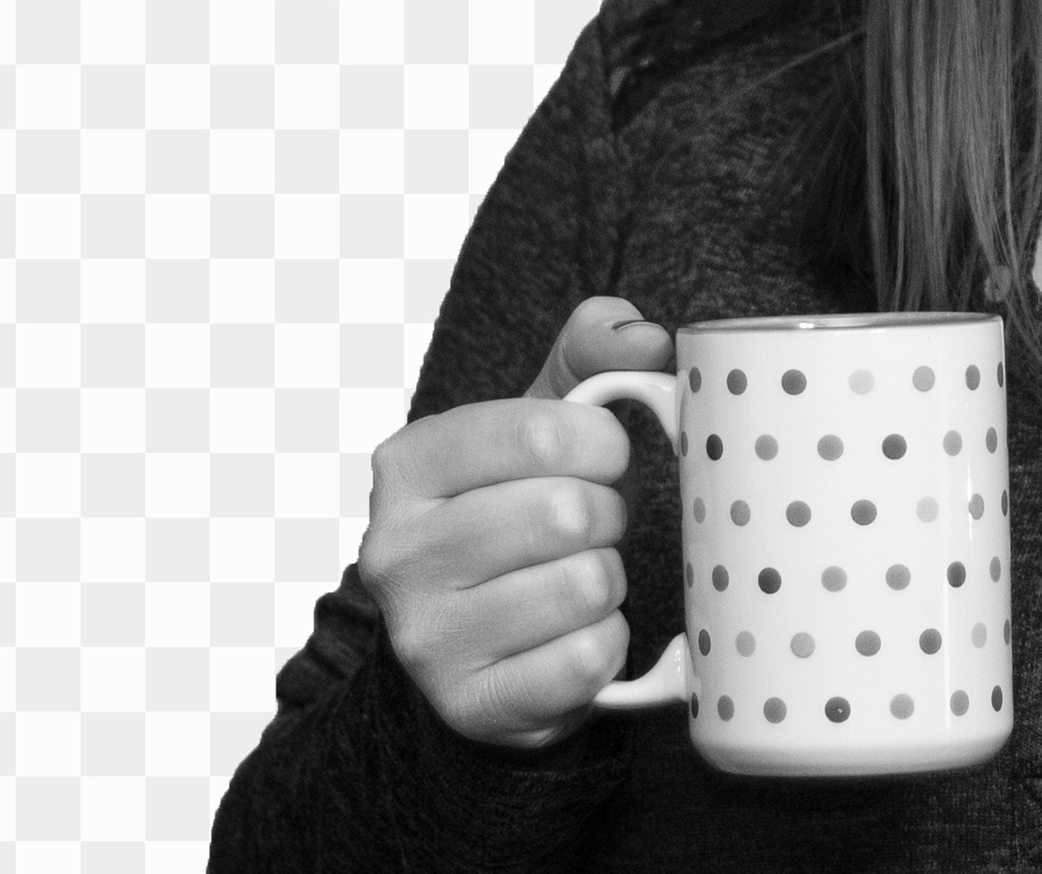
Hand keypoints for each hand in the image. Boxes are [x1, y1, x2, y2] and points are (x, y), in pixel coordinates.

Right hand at [357, 294, 673, 749]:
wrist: (482, 638)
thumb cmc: (523, 506)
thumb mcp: (545, 417)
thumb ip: (593, 352)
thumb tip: (646, 337)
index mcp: (408, 464)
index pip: (543, 431)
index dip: (604, 443)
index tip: (603, 458)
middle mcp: (395, 550)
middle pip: (567, 513)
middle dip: (607, 516)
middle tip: (591, 527)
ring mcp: (424, 636)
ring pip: (584, 587)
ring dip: (610, 580)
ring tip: (582, 578)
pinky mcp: (469, 704)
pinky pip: (587, 661)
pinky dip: (608, 643)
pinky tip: (579, 634)